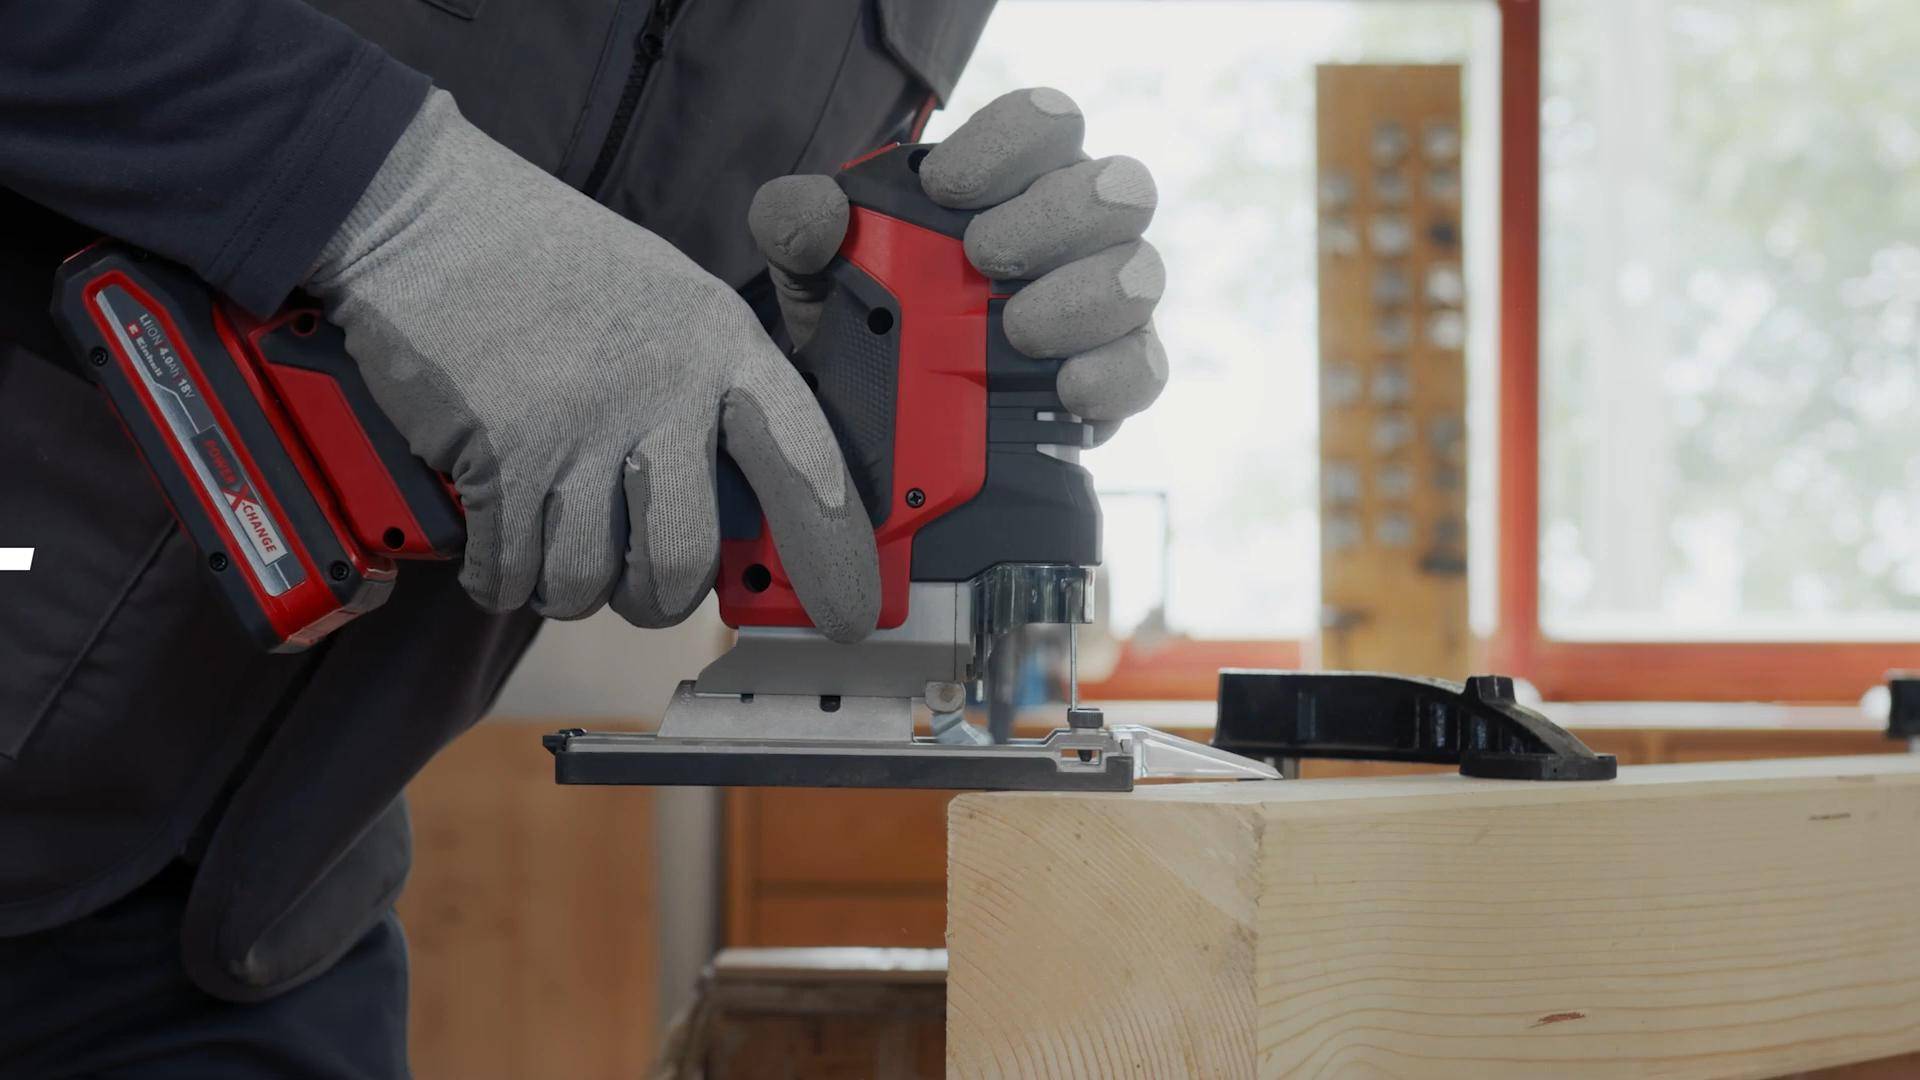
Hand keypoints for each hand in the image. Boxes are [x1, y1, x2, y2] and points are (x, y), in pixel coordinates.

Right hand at [305, 90, 879, 640]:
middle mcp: (664, 385)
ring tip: (551, 540)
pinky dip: (498, 578)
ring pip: (590, 582)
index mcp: (721, 342)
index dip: (830, 549)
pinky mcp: (500, 451)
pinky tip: (496, 538)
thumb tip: (745, 512)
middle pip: (683, 560)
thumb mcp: (666, 302)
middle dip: (654, 597)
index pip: (806, 458)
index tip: (844, 615)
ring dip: (565, 586)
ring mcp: (581, 421)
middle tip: (633, 580)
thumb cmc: (547, 265)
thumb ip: (711, 394)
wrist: (422, 214)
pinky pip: (511, 573)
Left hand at [749, 87, 1165, 441]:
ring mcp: (1108, 301)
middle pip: (1116, 187)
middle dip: (1052, 219)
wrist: (883, 423)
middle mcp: (1077, 229)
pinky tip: (1065, 388)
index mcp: (1015, 177)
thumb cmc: (868, 317)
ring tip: (1016, 332)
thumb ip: (798, 222)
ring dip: (1080, 298)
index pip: (1045, 122)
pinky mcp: (1119, 375)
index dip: (1008, 143)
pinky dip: (1110, 375)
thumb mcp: (813, 268)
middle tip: (985, 258)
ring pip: (1138, 273)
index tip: (946, 190)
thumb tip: (819, 213)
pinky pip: (1145, 367)